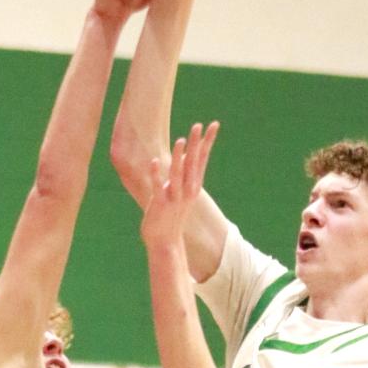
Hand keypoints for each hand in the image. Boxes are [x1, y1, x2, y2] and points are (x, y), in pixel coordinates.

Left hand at [141, 120, 219, 250]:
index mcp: (193, 187)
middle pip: (193, 164)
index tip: (213, 124)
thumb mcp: (180, 194)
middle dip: (196, 144)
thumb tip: (187, 159)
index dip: (207, 142)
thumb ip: (183, 177)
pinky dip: (156, 175)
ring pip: (178, 175)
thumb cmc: (171, 217)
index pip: (202, 160)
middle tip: (199, 125)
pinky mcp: (160, 205)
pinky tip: (154, 161)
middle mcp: (187, 191)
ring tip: (180, 140)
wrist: (165, 243)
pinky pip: (158, 188)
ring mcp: (174, 198)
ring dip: (179, 157)